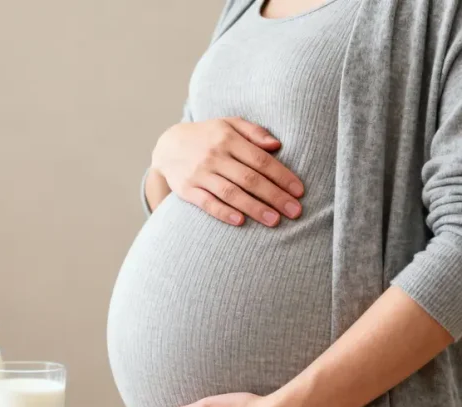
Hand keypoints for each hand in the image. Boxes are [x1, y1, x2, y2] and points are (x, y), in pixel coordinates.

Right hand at [151, 117, 303, 225]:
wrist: (167, 146)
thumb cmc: (207, 136)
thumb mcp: (229, 124)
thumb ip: (254, 132)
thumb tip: (277, 145)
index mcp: (228, 138)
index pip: (261, 160)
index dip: (282, 176)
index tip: (299, 191)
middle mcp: (214, 156)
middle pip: (250, 179)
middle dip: (274, 196)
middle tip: (295, 211)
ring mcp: (199, 173)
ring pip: (231, 193)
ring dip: (254, 208)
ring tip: (274, 220)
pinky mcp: (186, 189)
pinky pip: (207, 203)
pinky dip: (223, 212)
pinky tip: (240, 221)